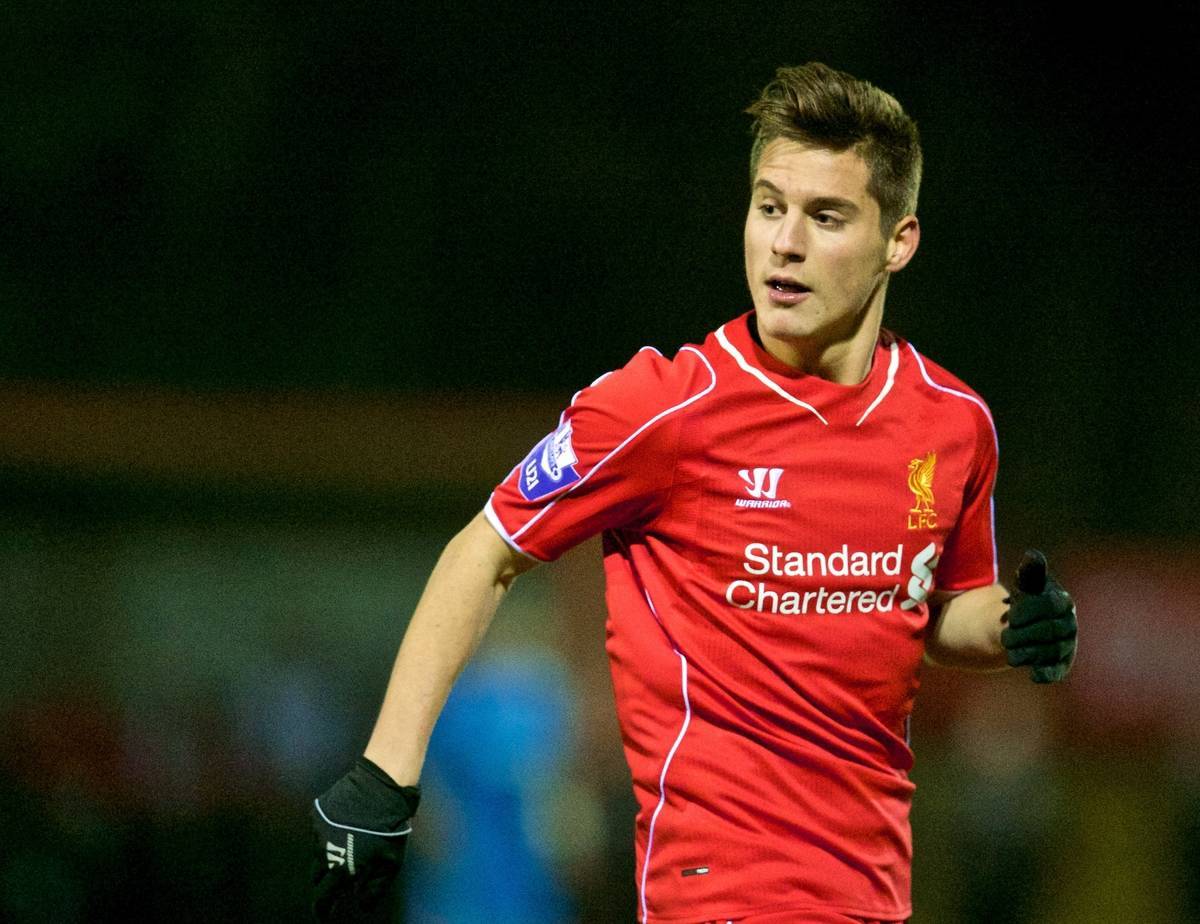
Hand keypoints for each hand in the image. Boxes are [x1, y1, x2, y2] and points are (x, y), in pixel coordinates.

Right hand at [311, 757, 420, 921]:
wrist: (382, 784)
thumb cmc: (391, 826)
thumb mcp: (391, 862)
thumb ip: (374, 888)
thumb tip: (361, 904)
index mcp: (340, 868)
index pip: (322, 898)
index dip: (322, 909)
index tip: (324, 914)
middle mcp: (323, 852)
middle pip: (318, 876)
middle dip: (327, 881)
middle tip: (342, 878)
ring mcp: (317, 830)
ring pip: (319, 851)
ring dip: (331, 853)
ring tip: (353, 841)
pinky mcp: (316, 812)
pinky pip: (320, 830)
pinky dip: (330, 832)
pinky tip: (348, 822)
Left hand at [1001, 549, 1077, 682]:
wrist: (1028, 623)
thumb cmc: (1027, 597)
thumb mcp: (1026, 583)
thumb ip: (1030, 571)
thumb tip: (1033, 555)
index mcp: (1062, 601)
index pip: (1050, 605)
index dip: (1029, 610)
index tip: (1010, 614)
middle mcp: (1069, 624)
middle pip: (1050, 631)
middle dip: (1024, 634)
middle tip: (1005, 636)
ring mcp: (1067, 644)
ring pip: (1050, 651)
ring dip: (1027, 652)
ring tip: (1009, 650)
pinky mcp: (1061, 663)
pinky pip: (1058, 670)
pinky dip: (1047, 674)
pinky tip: (1034, 676)